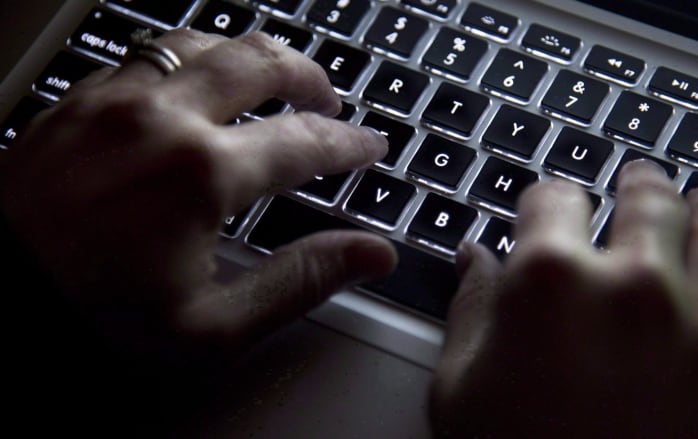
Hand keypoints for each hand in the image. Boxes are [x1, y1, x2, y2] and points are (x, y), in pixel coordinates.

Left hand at [0, 29, 395, 369]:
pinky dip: (187, 61)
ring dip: (247, 56)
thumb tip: (370, 254)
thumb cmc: (90, 323)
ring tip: (270, 78)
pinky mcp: (73, 102)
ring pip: (200, 43)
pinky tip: (193, 84)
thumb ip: (300, 281)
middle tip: (329, 100)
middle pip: (259, 63)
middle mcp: (158, 119)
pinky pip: (144, 54)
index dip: (349, 144)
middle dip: (309, 77)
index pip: (305, 141)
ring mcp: (110, 101)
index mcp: (201, 173)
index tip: (370, 148)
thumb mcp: (211, 328)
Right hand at [430, 161, 697, 437]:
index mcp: (550, 282)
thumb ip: (469, 309)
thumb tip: (475, 258)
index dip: (545, 198)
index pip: (551, 199)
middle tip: (639, 177)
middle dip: (637, 183)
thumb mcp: (457, 387)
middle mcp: (632, 288)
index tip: (546, 205)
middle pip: (645, 201)